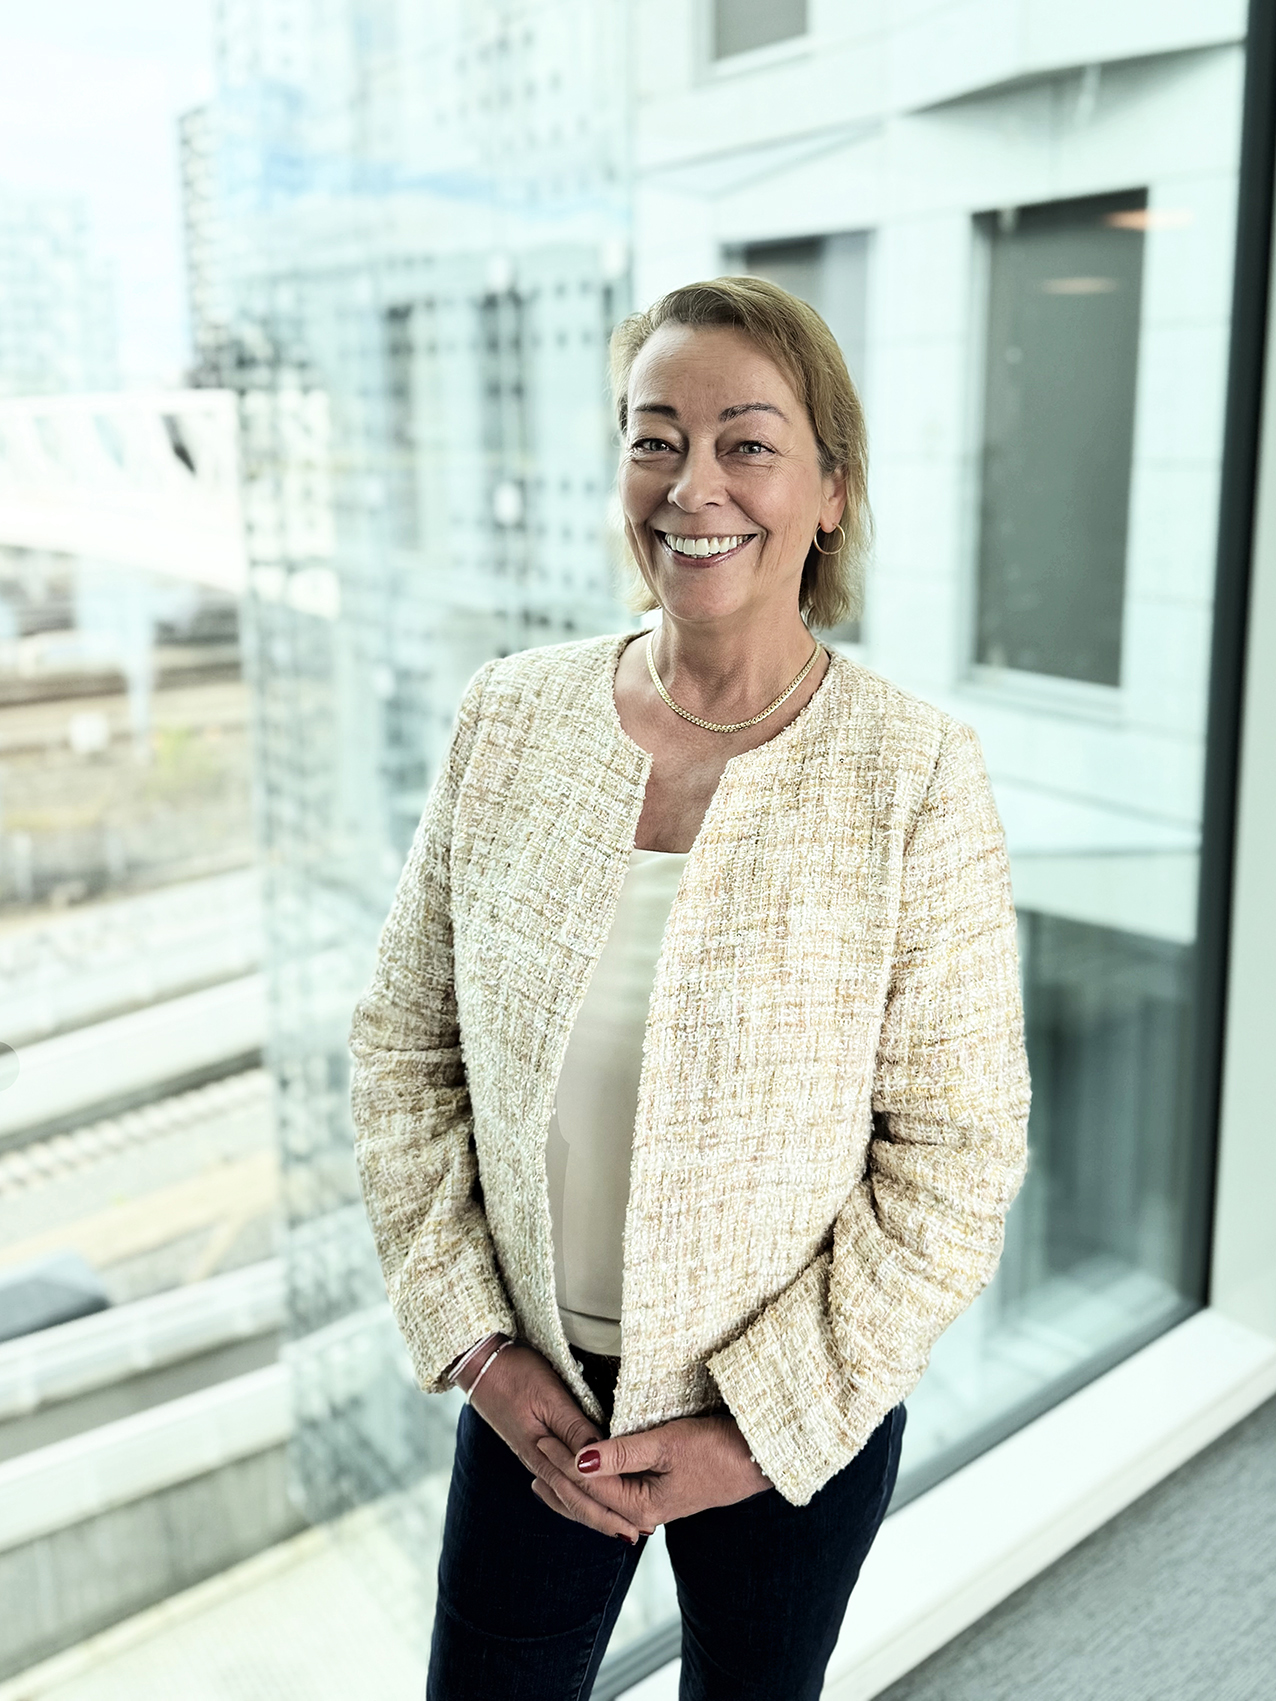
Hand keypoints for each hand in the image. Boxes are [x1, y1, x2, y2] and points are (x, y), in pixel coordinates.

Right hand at [461, 1342, 646, 1543]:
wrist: (478, 1364)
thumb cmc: (516, 1374)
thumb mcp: (551, 1395)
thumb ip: (574, 1428)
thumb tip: (602, 1458)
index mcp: (544, 1455)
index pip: (584, 1494)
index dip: (612, 1511)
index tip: (639, 1523)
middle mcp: (539, 1462)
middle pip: (576, 1502)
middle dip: (607, 1520)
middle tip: (639, 1534)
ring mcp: (535, 1456)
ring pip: (567, 1495)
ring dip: (594, 1510)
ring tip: (619, 1522)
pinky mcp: (533, 1446)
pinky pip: (558, 1482)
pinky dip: (575, 1496)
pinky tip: (583, 1498)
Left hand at [533, 1413, 770, 1532]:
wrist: (756, 1460)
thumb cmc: (716, 1449)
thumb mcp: (667, 1444)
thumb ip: (621, 1453)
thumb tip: (579, 1459)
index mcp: (642, 1506)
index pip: (590, 1483)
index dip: (562, 1459)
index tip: (539, 1434)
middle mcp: (642, 1512)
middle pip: (590, 1497)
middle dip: (558, 1474)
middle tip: (532, 1443)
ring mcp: (650, 1504)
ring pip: (599, 1496)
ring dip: (570, 1481)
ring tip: (541, 1467)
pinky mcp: (657, 1492)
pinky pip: (613, 1490)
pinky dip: (591, 1480)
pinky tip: (582, 1471)